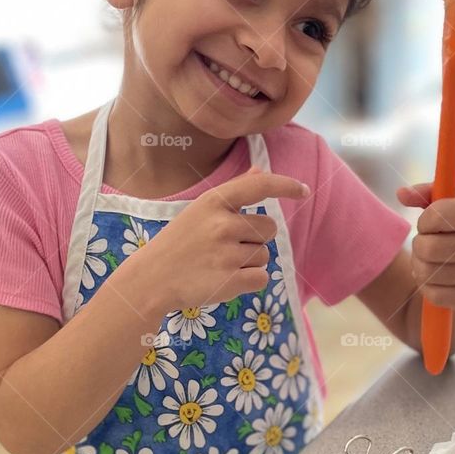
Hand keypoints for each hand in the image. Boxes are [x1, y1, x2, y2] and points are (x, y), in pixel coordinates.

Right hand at [129, 165, 309, 313]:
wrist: (150, 279)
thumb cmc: (179, 242)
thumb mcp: (201, 210)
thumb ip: (234, 192)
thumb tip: (261, 171)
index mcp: (214, 201)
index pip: (260, 185)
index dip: (286, 185)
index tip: (304, 190)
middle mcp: (222, 224)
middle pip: (269, 229)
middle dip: (255, 239)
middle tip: (225, 247)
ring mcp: (226, 254)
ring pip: (265, 256)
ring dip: (249, 262)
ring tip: (219, 264)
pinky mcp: (230, 281)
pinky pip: (262, 278)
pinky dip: (249, 281)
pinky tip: (225, 279)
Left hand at [397, 183, 454, 311]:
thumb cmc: (450, 231)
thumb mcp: (440, 206)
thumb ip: (423, 194)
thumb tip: (402, 194)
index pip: (438, 214)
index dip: (425, 220)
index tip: (430, 224)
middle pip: (428, 247)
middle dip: (418, 247)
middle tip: (426, 246)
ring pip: (427, 272)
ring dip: (419, 268)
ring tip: (430, 262)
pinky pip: (433, 294)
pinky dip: (427, 288)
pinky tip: (437, 281)